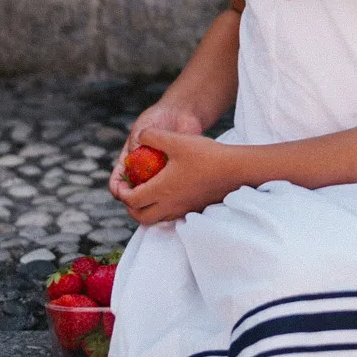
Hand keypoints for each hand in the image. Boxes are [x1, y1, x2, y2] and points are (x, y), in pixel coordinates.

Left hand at [109, 107, 238, 223]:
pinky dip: (162, 210)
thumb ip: (152, 136)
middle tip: (131, 193)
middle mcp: (169, 204)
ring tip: (147, 194)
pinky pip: (171, 216)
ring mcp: (182, 209)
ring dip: (146, 210)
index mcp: (160, 189)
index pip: (131, 200)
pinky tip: (169, 194)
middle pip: (140, 217)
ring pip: (156, 219)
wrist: (235, 170)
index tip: (122, 184)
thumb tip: (140, 136)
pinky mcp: (194, 208)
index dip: (122, 193)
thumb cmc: (205, 155)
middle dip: (130, 207)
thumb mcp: (176, 140)